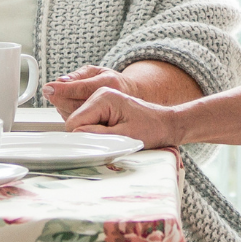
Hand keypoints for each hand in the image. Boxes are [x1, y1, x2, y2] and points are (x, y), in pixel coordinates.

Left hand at [44, 64, 129, 117]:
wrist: (131, 96)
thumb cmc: (112, 81)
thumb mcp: (97, 71)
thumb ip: (78, 75)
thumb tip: (61, 81)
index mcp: (108, 82)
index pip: (81, 88)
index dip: (63, 89)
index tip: (48, 88)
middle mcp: (108, 99)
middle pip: (76, 104)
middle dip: (58, 98)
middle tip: (49, 92)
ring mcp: (106, 114)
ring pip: (76, 115)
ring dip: (62, 106)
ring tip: (59, 97)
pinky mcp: (101, 125)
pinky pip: (79, 122)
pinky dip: (69, 114)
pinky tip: (68, 106)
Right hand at [64, 86, 180, 148]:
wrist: (166, 125)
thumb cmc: (151, 130)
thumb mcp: (124, 137)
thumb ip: (97, 135)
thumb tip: (75, 135)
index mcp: (103, 97)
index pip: (75, 121)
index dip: (81, 138)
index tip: (96, 147)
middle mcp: (99, 94)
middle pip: (75, 121)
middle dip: (87, 136)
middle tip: (109, 143)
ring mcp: (100, 99)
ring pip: (80, 122)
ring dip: (92, 134)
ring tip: (113, 138)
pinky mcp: (102, 106)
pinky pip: (88, 122)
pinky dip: (96, 132)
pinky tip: (111, 134)